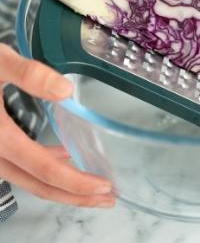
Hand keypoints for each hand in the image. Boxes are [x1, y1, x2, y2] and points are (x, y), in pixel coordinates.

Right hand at [0, 44, 114, 207]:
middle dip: (74, 195)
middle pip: (36, 184)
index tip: (103, 186)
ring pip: (26, 178)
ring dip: (60, 184)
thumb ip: (27, 74)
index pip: (42, 168)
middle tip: (107, 200)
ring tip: (91, 184)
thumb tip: (64, 90)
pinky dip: (41, 168)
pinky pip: (16, 165)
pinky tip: (61, 155)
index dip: (75, 181)